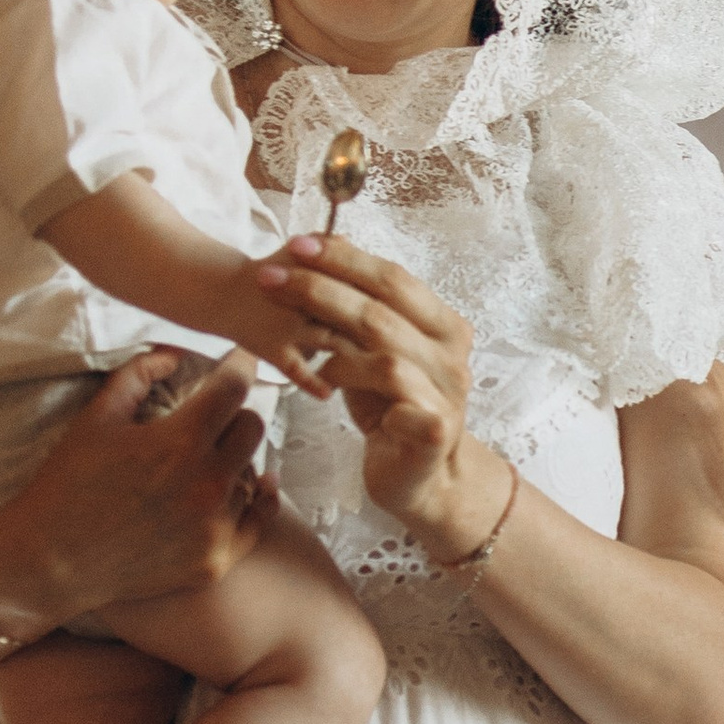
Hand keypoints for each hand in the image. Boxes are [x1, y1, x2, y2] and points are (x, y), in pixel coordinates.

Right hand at [12, 349, 276, 612]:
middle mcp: (207, 484)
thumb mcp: (96, 418)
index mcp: (180, 442)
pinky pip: (258, 519)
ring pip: (253, 473)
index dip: (239, 366)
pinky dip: (254, 500)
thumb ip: (138, 374)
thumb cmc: (68, 484)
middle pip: (252, 428)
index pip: (235, 387)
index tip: (239, 360)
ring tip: (203, 462)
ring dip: (234, 461)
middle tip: (213, 416)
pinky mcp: (216, 561)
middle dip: (234, 414)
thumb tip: (176, 354)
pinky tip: (253, 486)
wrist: (50, 562)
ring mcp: (215, 527)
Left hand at [255, 233, 475, 534]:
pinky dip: (356, 384)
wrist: (420, 477)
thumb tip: (330, 247)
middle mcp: (452, 354)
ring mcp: (447, 392)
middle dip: (322, 289)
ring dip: (329, 337)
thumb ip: (361, 310)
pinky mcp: (436, 429)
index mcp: (444, 325)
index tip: (297, 245)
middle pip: (383, 309)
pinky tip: (322, 385)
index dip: (345, 259)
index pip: (394, 279)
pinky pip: (395, 400)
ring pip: (384, 350)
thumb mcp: (374, 353)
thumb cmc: (391, 409)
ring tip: (288, 336)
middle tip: (272, 278)